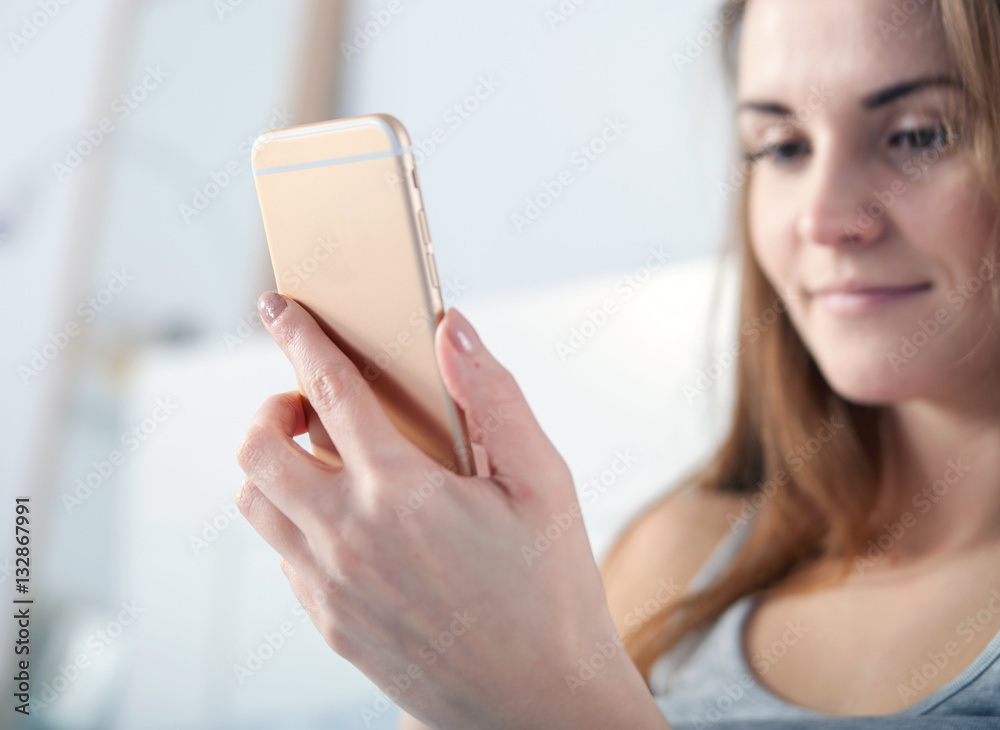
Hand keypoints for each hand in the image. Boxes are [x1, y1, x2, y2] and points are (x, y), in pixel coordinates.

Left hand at [236, 292, 665, 729]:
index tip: (277, 307)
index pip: (329, 389)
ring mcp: (331, 587)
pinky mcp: (329, 624)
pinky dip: (294, 518)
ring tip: (322, 460)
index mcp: (402, 493)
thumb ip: (494, 397)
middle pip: (259, 448)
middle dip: (272, 407)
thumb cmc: (551, 592)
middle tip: (311, 405)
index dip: (298, 336)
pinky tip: (345, 519)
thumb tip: (452, 329)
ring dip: (273, 465)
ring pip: (255, 503)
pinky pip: (282, 554)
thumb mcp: (544, 483)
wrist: (537, 705)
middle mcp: (349, 537)